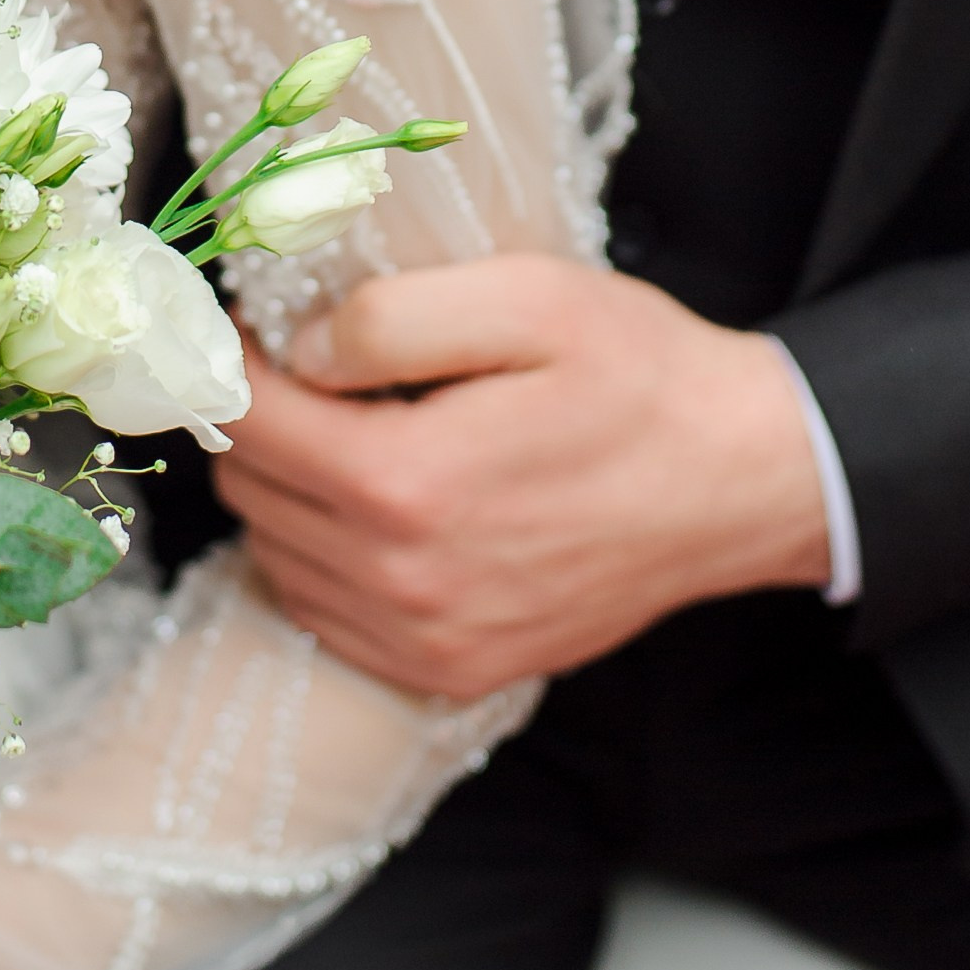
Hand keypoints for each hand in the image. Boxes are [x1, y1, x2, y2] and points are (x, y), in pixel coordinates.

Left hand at [216, 255, 831, 697]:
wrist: (741, 479)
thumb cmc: (640, 377)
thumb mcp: (525, 298)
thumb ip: (389, 318)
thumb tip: (293, 350)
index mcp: (409, 485)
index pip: (246, 425)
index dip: (229, 362)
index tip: (247, 326)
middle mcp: (406, 582)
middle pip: (250, 493)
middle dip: (259, 423)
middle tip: (307, 371)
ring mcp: (430, 641)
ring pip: (278, 558)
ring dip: (289, 491)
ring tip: (354, 431)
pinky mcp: (454, 671)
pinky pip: (328, 617)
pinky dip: (325, 558)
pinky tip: (381, 504)